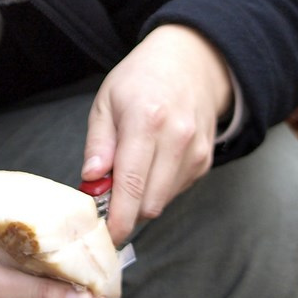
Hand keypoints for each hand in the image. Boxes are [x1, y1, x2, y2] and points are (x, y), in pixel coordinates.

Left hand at [81, 24, 231, 243]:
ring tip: (129, 173)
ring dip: (142, 200)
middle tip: (107, 200)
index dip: (118, 217)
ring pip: (163, 201)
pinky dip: (158, 188)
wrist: (191, 62)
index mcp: (146, 120)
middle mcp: (177, 137)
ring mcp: (196, 151)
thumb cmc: (141, 79)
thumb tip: (90, 179)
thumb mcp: (107, 100)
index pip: (131, 184)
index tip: (105, 235)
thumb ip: (98, 142)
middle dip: (126, 212)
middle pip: (150, 202)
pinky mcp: (206, 160)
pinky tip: (151, 164)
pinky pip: (176, 191)